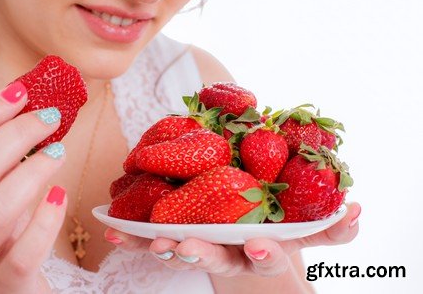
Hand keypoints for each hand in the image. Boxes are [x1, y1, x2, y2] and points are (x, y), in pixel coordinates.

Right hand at [0, 82, 66, 293]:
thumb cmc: (1, 232)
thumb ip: (2, 158)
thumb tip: (35, 107)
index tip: (21, 91)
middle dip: (15, 136)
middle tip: (50, 117)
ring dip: (30, 173)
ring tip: (59, 153)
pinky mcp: (5, 282)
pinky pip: (24, 252)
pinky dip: (46, 220)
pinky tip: (60, 195)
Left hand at [104, 202, 360, 277]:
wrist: (246, 246)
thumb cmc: (275, 236)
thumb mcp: (305, 233)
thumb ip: (330, 226)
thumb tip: (355, 208)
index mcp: (260, 251)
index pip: (265, 257)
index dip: (264, 253)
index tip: (259, 245)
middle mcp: (229, 254)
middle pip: (215, 259)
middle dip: (201, 254)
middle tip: (186, 248)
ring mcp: (203, 248)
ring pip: (182, 252)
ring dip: (164, 247)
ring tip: (150, 240)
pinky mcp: (178, 240)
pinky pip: (153, 240)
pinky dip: (133, 236)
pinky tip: (112, 228)